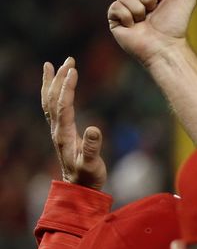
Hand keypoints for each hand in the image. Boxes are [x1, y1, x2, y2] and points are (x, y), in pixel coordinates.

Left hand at [41, 58, 106, 190]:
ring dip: (52, 82)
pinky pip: (53, 107)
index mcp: (64, 135)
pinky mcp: (61, 132)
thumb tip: (94, 128)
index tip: (73, 70)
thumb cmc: (88, 177)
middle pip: (53, 99)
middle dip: (59, 78)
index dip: (67, 87)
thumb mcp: (93, 164)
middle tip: (69, 60)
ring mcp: (57, 130)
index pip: (63, 105)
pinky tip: (56, 85)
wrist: (79, 187)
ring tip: (55, 65)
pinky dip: (52, 93)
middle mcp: (57, 130)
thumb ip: (93, 147)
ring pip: (50, 101)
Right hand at [107, 0, 196, 65]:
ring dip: (139, 9)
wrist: (165, 47)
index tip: (164, 0)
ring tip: (144, 22)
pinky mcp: (115, 19)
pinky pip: (116, 6)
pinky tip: (134, 27)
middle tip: (154, 13)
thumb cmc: (176, 26)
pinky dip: (128, 17)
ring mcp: (126, 7)